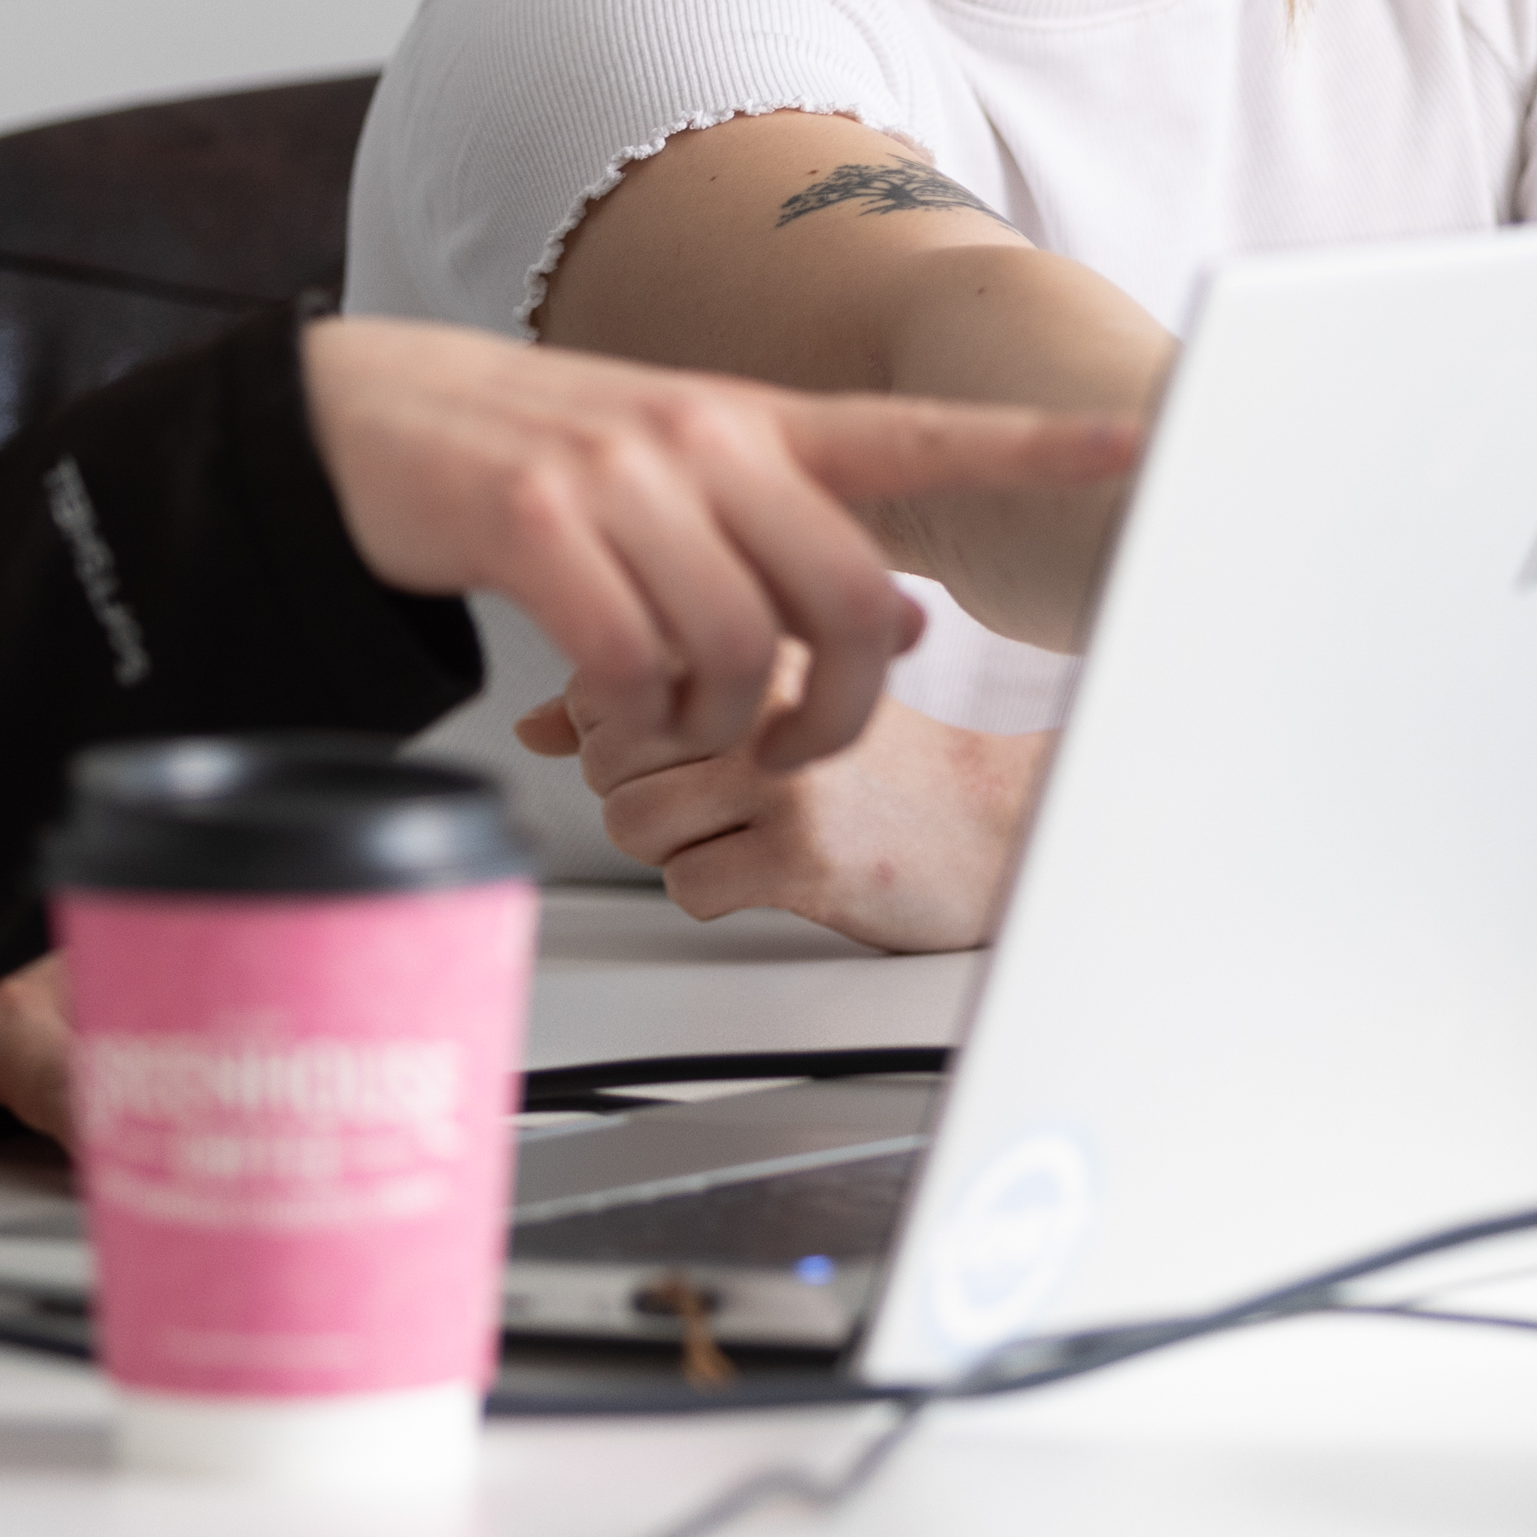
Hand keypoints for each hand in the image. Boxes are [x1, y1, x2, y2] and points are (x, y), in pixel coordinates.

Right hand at [300, 314, 1133, 777]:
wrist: (366, 418)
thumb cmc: (533, 463)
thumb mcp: (677, 472)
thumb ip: (786, 532)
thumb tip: (899, 622)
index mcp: (756, 420)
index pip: (922, 432)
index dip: (1036, 445)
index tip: (1139, 439)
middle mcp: (706, 433)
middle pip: (849, 601)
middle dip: (837, 712)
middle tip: (793, 748)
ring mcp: (622, 471)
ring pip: (739, 651)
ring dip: (708, 725)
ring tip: (662, 718)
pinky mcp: (538, 519)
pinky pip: (631, 663)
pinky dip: (625, 715)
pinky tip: (600, 704)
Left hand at [520, 660, 1047, 954]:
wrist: (998, 823)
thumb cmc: (885, 764)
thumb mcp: (774, 703)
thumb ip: (655, 699)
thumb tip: (538, 721)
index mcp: (758, 641)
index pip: (606, 677)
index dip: (620, 729)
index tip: (679, 741)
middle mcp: (768, 696)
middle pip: (605, 757)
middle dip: (639, 791)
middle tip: (717, 796)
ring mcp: (786, 773)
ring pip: (632, 824)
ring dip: (676, 846)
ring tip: (745, 832)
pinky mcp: (802, 853)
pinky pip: (687, 887)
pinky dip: (715, 894)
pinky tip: (768, 871)